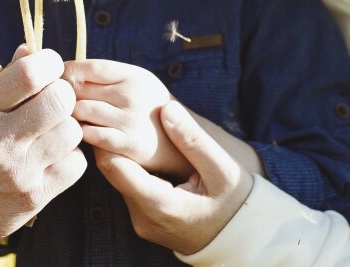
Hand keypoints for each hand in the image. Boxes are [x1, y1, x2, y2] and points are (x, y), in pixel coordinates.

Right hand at [0, 47, 85, 251]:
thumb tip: (32, 50)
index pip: (30, 74)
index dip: (48, 62)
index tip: (47, 66)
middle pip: (60, 101)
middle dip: (62, 92)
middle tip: (52, 98)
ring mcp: (19, 172)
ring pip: (73, 131)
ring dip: (65, 125)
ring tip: (48, 129)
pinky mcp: (34, 197)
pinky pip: (76, 163)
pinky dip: (68, 155)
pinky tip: (50, 154)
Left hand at [64, 59, 191, 179]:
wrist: (181, 144)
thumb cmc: (149, 110)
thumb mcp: (137, 84)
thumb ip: (107, 77)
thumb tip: (66, 71)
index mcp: (133, 75)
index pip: (90, 67)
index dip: (68, 71)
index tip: (57, 79)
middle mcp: (132, 94)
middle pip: (81, 88)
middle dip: (63, 95)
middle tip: (55, 102)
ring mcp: (130, 119)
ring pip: (81, 111)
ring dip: (70, 115)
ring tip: (65, 119)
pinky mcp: (127, 143)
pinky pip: (90, 135)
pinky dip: (80, 133)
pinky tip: (80, 134)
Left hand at [96, 100, 252, 255]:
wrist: (241, 240)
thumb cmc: (234, 204)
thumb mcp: (222, 170)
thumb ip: (194, 140)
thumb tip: (167, 108)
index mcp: (160, 206)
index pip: (115, 168)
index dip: (108, 139)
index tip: (113, 115)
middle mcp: (144, 218)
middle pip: (113, 173)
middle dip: (112, 144)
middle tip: (118, 115)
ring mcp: (142, 223)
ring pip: (119, 182)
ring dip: (123, 157)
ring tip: (131, 129)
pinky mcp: (144, 222)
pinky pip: (128, 191)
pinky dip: (132, 170)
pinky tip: (145, 154)